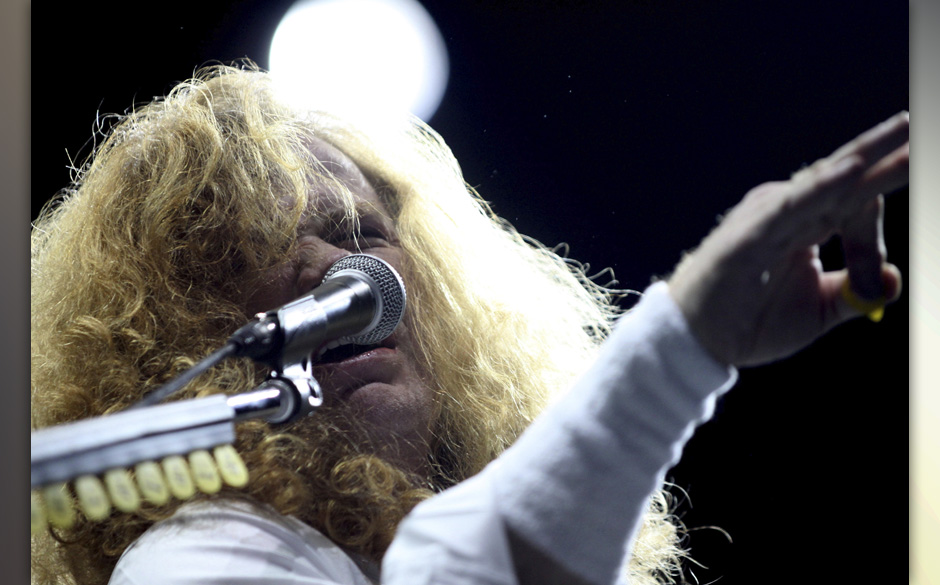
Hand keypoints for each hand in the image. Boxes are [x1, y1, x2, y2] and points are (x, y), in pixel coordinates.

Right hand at [668, 112, 908, 366]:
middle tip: (922, 125)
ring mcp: (767, 220)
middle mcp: (786, 212)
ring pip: (823, 183)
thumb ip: (855, 294)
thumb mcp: (817, 312)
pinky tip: (852, 171)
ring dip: (864, 158)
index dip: (884, 206)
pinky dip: (822, 187)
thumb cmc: (749, 323)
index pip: (856, 199)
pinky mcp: (749, 236)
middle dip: (888, 153)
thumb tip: (896, 281)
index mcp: (804, 224)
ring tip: (903, 131)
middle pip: (845, 176)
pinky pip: (792, 208)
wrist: (697, 343)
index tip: (899, 233)